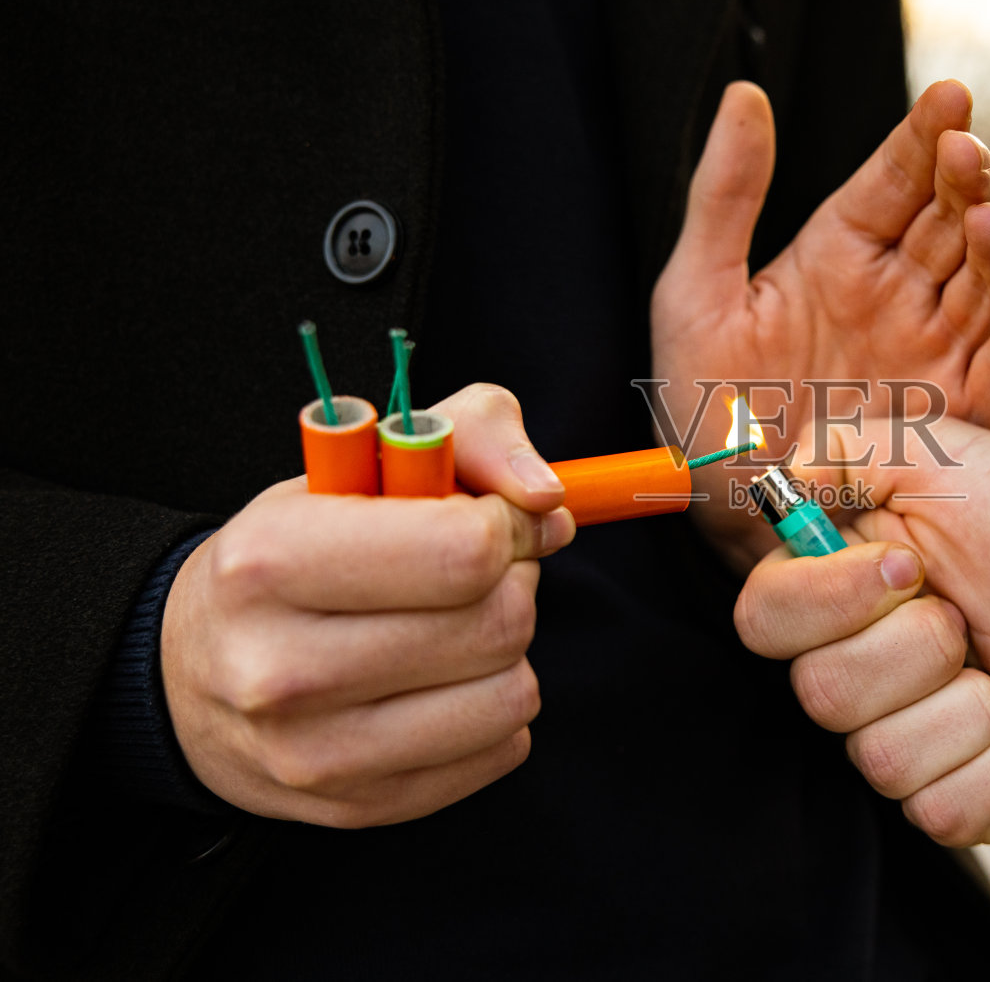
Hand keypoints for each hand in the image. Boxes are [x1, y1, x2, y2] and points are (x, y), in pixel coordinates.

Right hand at [161, 384, 574, 826]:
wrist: (191, 669)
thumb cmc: (297, 550)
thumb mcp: (363, 458)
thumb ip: (474, 435)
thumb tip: (546, 497)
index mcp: (270, 562)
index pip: (463, 549)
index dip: (507, 523)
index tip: (494, 518)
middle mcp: (281, 671)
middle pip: (498, 623)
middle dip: (512, 582)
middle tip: (473, 573)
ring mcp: (316, 754)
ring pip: (512, 694)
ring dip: (508, 650)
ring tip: (454, 626)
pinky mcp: (359, 807)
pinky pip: (503, 749)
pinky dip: (494, 706)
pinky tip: (442, 682)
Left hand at [652, 80, 989, 566]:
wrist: (726, 512)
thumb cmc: (701, 408)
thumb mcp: (695, 293)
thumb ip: (725, 197)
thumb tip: (746, 94)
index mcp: (839, 256)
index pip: (895, 181)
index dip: (923, 137)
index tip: (949, 97)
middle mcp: (897, 294)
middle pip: (950, 220)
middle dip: (965, 181)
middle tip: (967, 152)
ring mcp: (932, 349)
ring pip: (987, 280)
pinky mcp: (959, 413)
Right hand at [735, 417, 989, 845]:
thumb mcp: (950, 455)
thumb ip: (850, 450)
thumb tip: (780, 479)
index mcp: (838, 590)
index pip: (763, 618)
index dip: (827, 600)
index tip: (909, 568)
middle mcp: (855, 668)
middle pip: (819, 692)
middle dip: (917, 647)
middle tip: (969, 618)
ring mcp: (902, 737)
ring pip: (878, 757)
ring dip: (965, 706)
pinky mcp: (954, 798)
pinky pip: (936, 813)